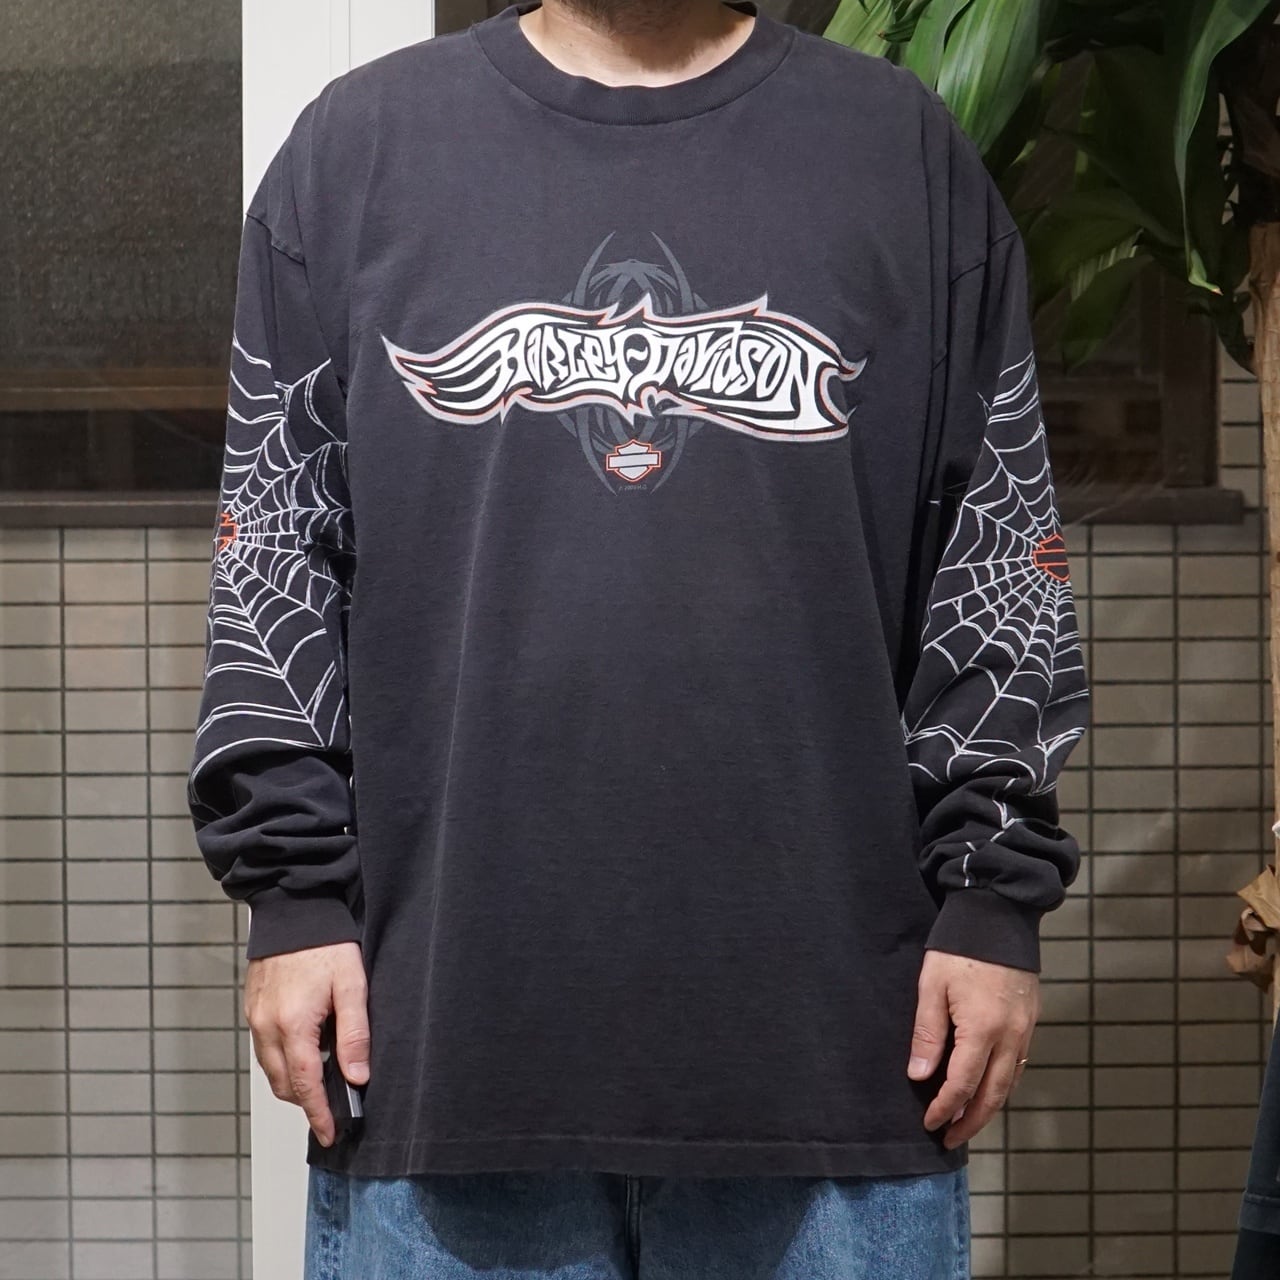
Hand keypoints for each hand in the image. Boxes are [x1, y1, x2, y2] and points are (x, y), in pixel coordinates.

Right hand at [243, 940, 369, 1146]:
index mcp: (294, 1024)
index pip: (305, 1083)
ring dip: (292, 1083)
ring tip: (319, 1084)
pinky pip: (264, 1049)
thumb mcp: (352, 986)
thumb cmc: (325, 943)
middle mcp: (267, 1026)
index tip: (328, 1133)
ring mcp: (256, 1018)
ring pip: (271, 1069)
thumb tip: (357, 1076)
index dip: (318, 1113)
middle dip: (304, 1102)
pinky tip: (303, 1054)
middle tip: (329, 1111)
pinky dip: (281, 1061)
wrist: (294, 910)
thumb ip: (355, 1034)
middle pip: (283, 1083)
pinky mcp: (252, 1008)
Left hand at [907, 949, 1038, 1149]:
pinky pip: (1018, 1065)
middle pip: (992, 1094)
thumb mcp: (931, 986)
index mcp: (983, 1029)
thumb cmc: (958, 947)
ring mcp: (1025, 1029)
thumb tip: (919, 1076)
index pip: (962, 1084)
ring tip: (966, 1123)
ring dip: (988, 1107)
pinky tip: (987, 1090)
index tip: (929, 1124)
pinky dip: (1002, 1085)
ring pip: (1009, 1083)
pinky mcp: (1030, 1020)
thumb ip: (927, 1033)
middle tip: (949, 1138)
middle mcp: (1010, 1036)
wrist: (998, 914)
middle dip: (970, 1121)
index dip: (945, 1108)